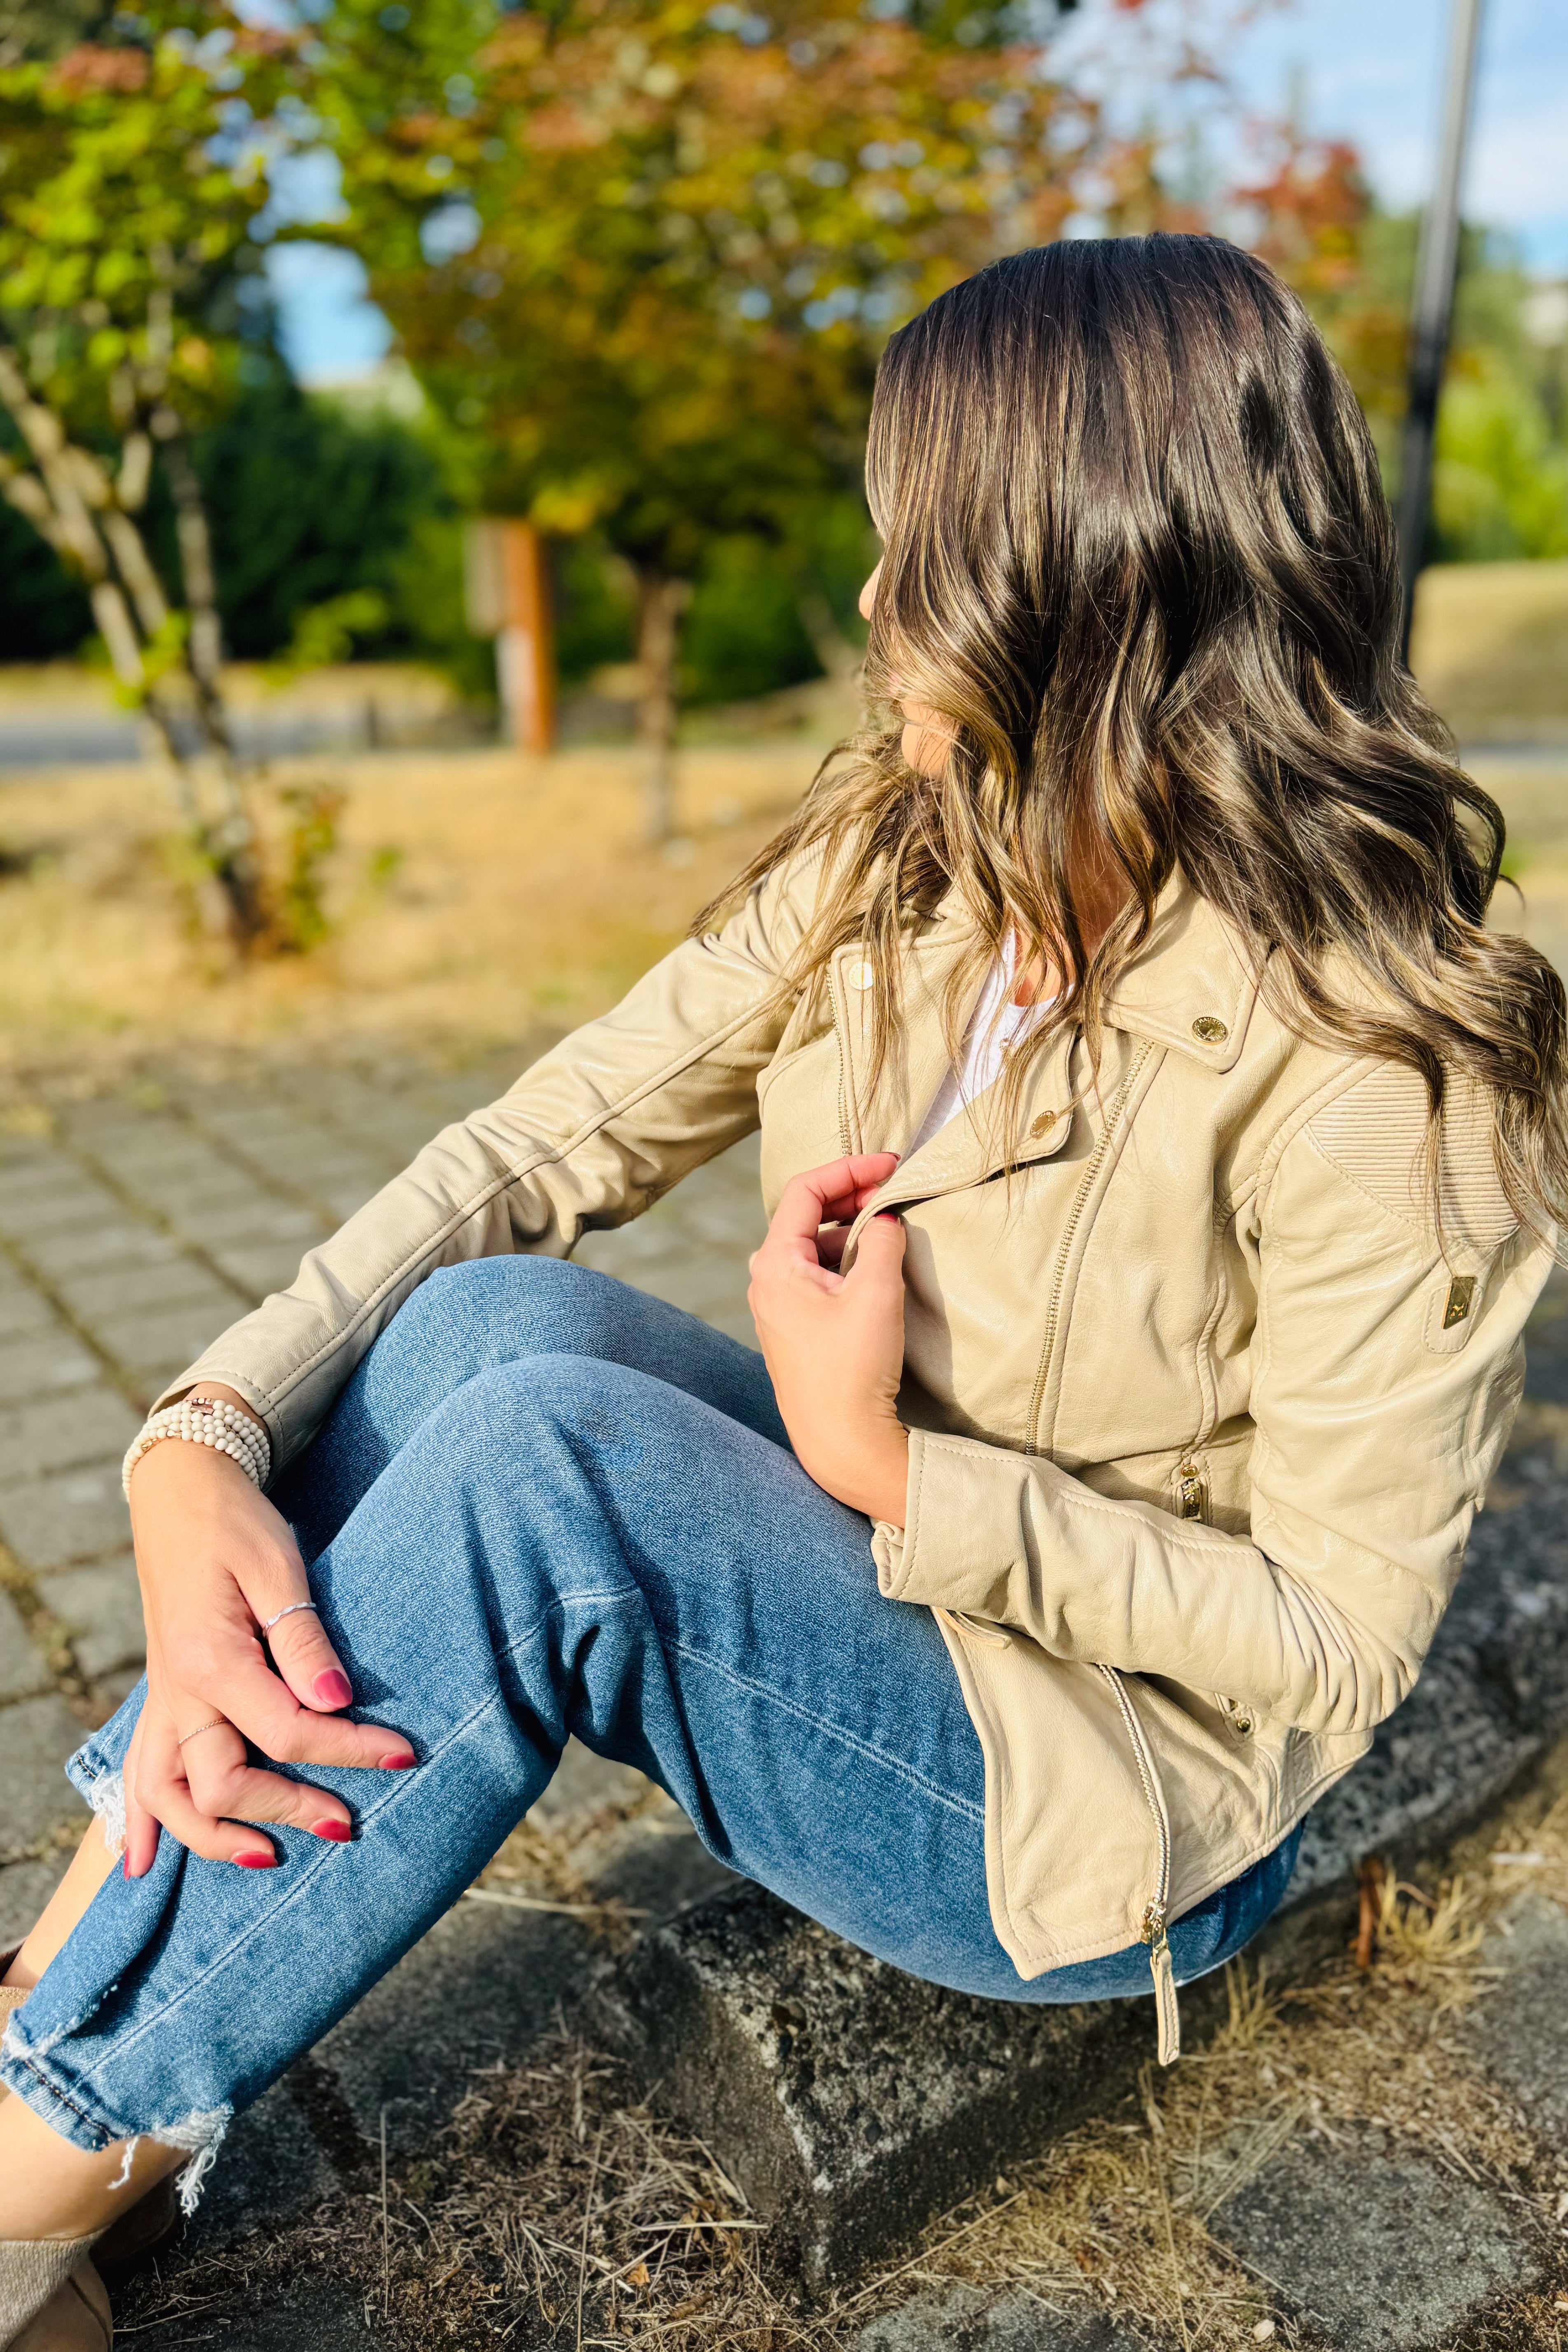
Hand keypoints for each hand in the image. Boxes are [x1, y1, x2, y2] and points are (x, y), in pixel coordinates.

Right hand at [123, 1389, 414, 1876]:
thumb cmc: (234, 1525)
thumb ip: (303, 1640)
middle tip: (348, 1823)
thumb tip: (337, 1702)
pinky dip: (139, 1822)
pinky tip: (142, 1865)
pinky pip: (136, 1774)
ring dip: (212, 1837)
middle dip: (287, 1809)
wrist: (181, 1494)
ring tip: (266, 1859)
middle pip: (223, 1783)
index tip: (402, 1755)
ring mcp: (163, 1699)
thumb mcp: (277, 1567)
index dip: (349, 1749)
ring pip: (167, 1795)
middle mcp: (177, 1692)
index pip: (287, 1730)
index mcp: (210, 1660)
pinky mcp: (161, 1696)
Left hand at [747, 1153, 910, 1524]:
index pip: (805, 1190)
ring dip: (850, 1228)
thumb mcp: (877, 1292)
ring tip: (891, 1224)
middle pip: (805, 1215)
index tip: (890, 1163)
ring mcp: (776, 1305)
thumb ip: (882, 1239)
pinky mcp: (793, 1327)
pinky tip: (875, 1263)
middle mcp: (765, 1280)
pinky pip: (816, 1274)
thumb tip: (885, 1218)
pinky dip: (845, 1258)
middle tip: (894, 1188)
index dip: (849, 1168)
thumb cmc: (854, 1368)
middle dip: (851, 1195)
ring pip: (813, 1246)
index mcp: (774, 1263)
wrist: (841, 1441)